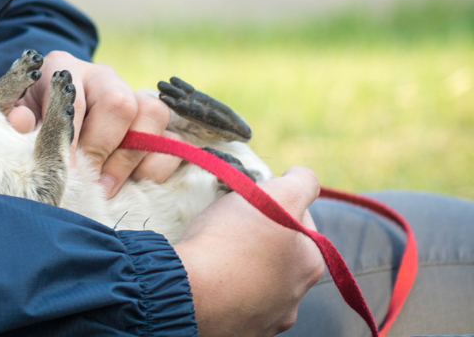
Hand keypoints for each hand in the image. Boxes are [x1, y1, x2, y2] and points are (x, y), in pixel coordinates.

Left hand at [7, 51, 182, 197]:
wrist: (52, 117)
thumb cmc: (31, 118)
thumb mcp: (16, 115)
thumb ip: (16, 119)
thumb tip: (20, 124)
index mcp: (64, 69)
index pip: (75, 100)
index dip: (72, 138)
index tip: (66, 171)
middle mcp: (103, 76)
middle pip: (121, 103)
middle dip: (104, 149)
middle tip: (88, 182)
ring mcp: (134, 96)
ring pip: (152, 114)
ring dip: (130, 158)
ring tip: (106, 187)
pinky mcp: (155, 123)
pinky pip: (172, 140)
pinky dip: (155, 166)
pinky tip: (132, 183)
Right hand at [173, 167, 324, 336]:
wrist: (188, 291)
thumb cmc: (231, 239)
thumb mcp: (277, 194)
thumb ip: (301, 181)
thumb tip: (302, 177)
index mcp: (310, 263)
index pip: (300, 219)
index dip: (275, 203)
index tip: (250, 202)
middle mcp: (295, 299)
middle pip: (278, 253)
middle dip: (260, 237)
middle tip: (230, 225)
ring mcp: (266, 320)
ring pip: (257, 282)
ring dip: (244, 267)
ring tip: (216, 255)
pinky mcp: (237, 333)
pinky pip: (235, 305)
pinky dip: (226, 293)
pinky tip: (210, 281)